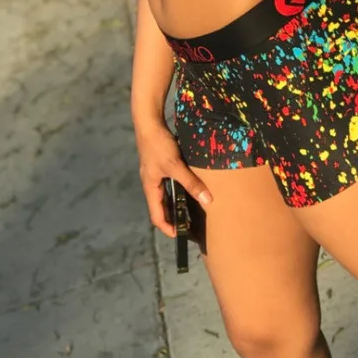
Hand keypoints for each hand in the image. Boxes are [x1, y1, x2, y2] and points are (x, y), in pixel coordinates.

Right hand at [134, 116, 211, 238]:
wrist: (149, 122)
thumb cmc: (159, 145)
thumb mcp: (175, 165)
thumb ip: (190, 182)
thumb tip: (207, 200)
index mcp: (151, 188)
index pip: (156, 216)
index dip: (167, 228)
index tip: (180, 235)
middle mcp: (151, 183)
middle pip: (161, 207)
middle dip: (173, 217)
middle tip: (189, 225)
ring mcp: (155, 174)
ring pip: (166, 195)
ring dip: (177, 203)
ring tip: (192, 209)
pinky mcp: (161, 164)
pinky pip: (170, 183)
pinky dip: (179, 189)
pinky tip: (190, 187)